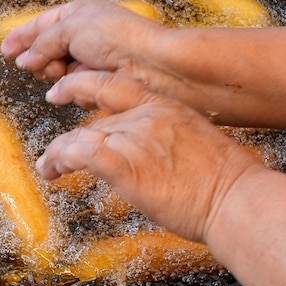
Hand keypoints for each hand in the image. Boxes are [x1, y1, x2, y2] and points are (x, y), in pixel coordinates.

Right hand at [1, 0, 170, 85]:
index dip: (21, 38)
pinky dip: (77, 90)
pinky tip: (86, 87)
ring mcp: (92, 60)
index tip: (5, 51)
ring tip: (66, 75)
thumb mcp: (71, 28)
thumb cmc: (117, 37)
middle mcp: (84, 35)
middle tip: (45, 67)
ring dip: (60, 77)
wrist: (151, 65)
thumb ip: (42, 42)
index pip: (41, 25)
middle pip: (47, 52)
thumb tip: (25, 60)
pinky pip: (75, 90)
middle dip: (42, 61)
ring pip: (60, 74)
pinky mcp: (100, 83)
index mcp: (78, 13)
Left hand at [34, 69, 265, 244]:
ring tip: (48, 167)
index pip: (113, 85)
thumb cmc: (225, 183)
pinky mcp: (125, 166)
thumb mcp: (195, 143)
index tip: (62, 90)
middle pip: (94, 121)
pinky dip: (59, 160)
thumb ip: (165, 139)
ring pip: (80, 137)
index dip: (81, 85)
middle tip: (56, 153)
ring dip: (58, 153)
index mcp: (165, 106)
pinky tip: (52, 171)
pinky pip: (79, 154)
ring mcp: (135, 139)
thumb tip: (148, 152)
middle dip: (71, 138)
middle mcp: (146, 117)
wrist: (236, 201)